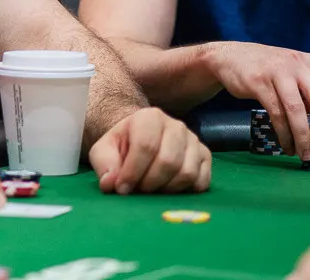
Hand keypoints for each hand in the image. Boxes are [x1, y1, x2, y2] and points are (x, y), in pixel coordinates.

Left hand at [89, 107, 210, 194]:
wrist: (141, 141)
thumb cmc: (122, 146)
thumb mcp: (104, 151)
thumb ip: (105, 165)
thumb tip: (110, 184)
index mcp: (149, 117)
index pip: (146, 146)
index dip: (133, 172)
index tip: (122, 188)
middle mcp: (176, 126)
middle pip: (168, 162)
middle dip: (149, 183)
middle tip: (137, 190)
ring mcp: (194, 140)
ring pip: (187, 173)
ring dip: (166, 189)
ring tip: (151, 189)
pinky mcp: (205, 156)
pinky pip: (202, 181)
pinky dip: (185, 191)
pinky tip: (168, 188)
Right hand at [205, 42, 309, 160]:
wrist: (230, 56)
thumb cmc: (267, 69)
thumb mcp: (295, 71)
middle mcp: (298, 65)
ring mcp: (277, 72)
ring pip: (297, 109)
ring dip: (303, 136)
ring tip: (305, 154)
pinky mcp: (258, 82)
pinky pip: (276, 113)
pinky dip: (284, 133)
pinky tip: (286, 145)